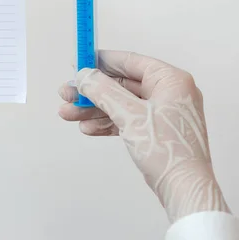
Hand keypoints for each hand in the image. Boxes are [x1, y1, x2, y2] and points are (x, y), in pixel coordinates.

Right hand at [58, 51, 229, 221]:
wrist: (183, 188)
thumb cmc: (170, 151)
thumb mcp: (130, 115)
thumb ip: (103, 91)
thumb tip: (85, 76)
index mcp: (170, 80)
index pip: (130, 62)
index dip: (102, 61)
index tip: (80, 62)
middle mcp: (167, 93)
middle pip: (120, 84)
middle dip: (91, 91)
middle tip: (68, 93)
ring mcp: (160, 113)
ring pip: (119, 103)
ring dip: (92, 108)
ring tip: (68, 113)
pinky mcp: (153, 131)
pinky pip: (124, 119)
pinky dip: (105, 122)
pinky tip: (87, 127)